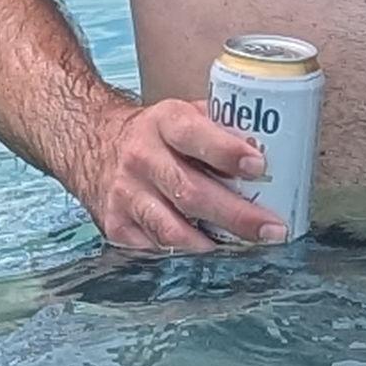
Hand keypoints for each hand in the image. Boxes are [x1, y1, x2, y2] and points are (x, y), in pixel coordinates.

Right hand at [72, 97, 288, 252]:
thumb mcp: (184, 114)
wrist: (93, 145)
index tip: (259, 166)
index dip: (227, 152)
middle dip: (236, 214)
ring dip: (213, 242)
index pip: (195, 136)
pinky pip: (157, 245)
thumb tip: (271, 147)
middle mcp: (141, 158)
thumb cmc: (156, 133)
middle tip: (272, 228)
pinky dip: (187, 251)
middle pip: (191, 192)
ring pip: (172, 227)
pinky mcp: (116, 226)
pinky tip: (211, 250)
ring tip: (247, 246)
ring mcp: (126, 195)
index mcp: (163, 122)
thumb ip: (221, 127)